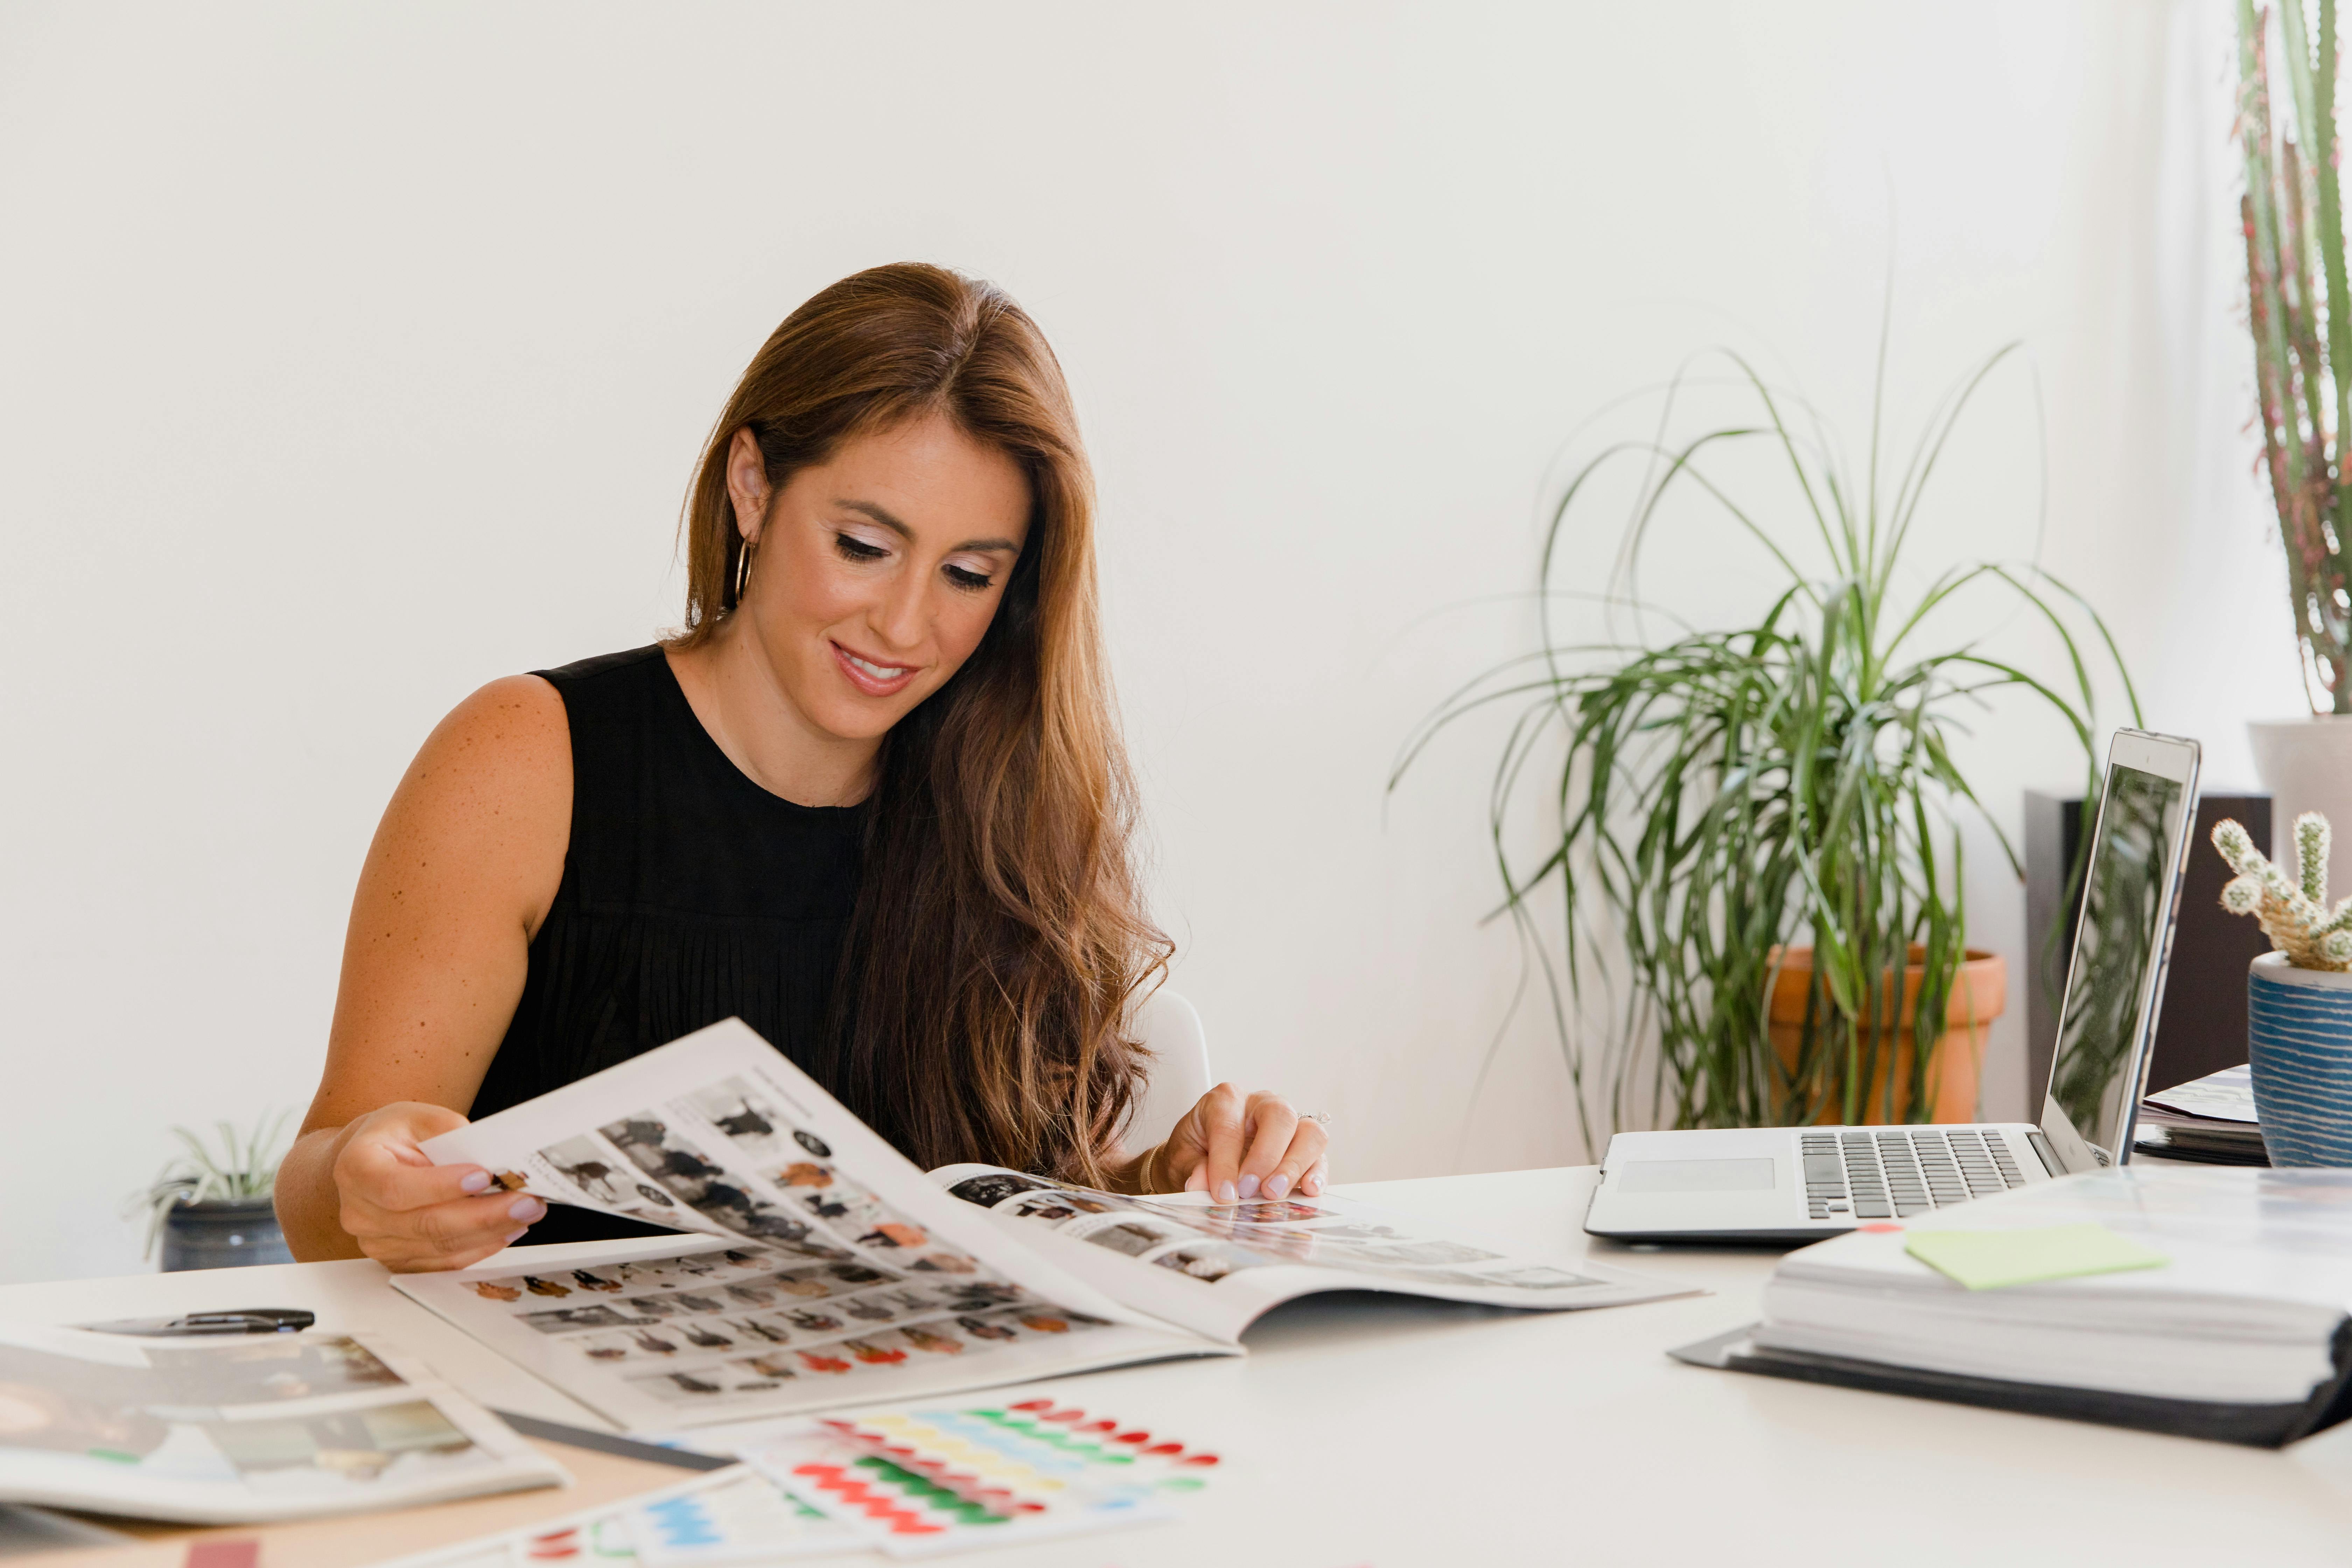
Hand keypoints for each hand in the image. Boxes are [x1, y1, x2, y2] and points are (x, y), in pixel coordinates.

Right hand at [329, 1102, 545, 1271]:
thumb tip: (490, 1154)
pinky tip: (506, 1230)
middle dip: (483, 1214)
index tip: (483, 1177)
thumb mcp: (418, 1117)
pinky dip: (479, 1248)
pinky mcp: (399, 1260)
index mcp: (357, 1169)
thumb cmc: (394, 1136)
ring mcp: (377, 1242)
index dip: (440, 1187)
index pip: (396, 1188)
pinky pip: (443, 1263)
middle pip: (425, 1224)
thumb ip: (449, 1132)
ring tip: (527, 1212)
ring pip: (439, 1247)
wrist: (369, 1163)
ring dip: (489, 1232)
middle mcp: (360, 1213)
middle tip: (526, 1200)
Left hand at [1144, 1085, 1328, 1201]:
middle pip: (1279, 1116)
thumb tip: (1199, 1185)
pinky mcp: (1303, 1146)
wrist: (1203, 1155)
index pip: (1230, 1126)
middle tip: (1251, 1190)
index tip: (1224, 1193)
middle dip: (1266, 1156)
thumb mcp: (1183, 1158)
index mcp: (1225, 1100)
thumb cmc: (1195, 1150)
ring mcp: (1288, 1123)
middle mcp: (1261, 1104)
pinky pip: (1320, 1155)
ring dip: (1294, 1165)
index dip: (1226, 1162)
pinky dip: (1317, 1173)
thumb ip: (1193, 1169)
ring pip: (1308, 1132)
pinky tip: (1309, 1190)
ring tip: (1275, 1193)